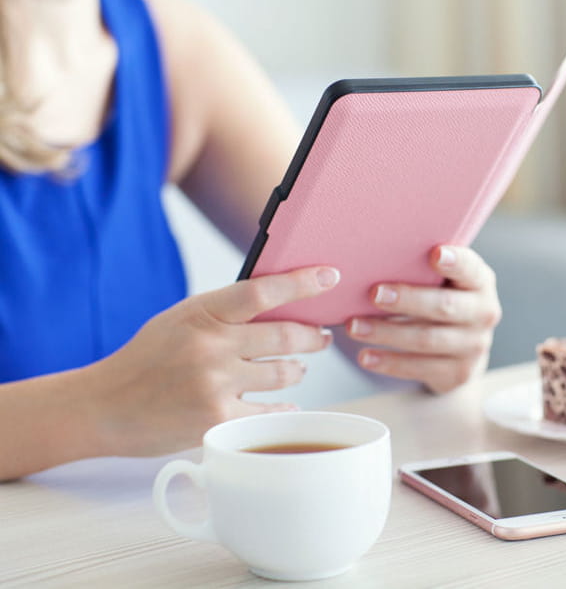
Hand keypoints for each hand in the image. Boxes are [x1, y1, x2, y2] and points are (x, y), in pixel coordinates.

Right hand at [90, 266, 339, 455]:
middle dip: (312, 336)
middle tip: (322, 336)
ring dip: (297, 369)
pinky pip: (269, 411)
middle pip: (284, 335)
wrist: (105, 405)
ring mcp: (215, 385)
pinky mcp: (217, 421)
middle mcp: (211, 347)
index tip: (329, 276)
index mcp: (201, 313)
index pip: (262, 291)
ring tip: (298, 367)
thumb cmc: (146, 358)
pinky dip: (285, 407)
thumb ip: (223, 314)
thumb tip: (277, 308)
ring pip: (282, 373)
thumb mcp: (180, 320)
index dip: (301, 282)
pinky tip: (288, 404)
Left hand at [345, 246, 500, 391]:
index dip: (455, 262)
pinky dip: (389, 362)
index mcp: (479, 281)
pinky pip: (419, 368)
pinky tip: (365, 356)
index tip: (435, 254)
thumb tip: (369, 254)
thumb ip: (421, 267)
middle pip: (444, 307)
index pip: (470, 269)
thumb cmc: (438, 298)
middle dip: (407, 300)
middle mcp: (483, 313)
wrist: (460, 350)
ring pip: (426, 339)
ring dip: (386, 333)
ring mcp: (474, 346)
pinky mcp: (458, 373)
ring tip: (354, 326)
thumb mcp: (440, 281)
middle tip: (374, 294)